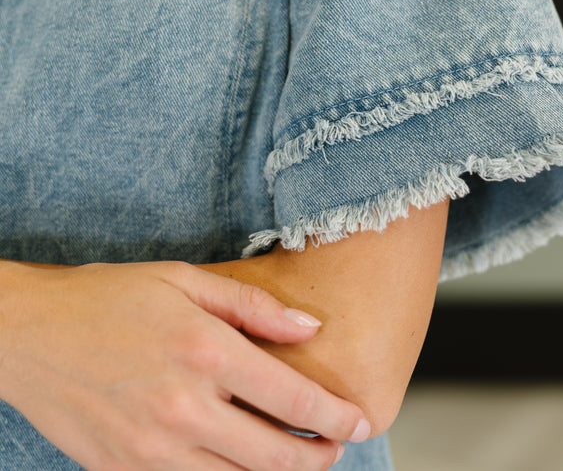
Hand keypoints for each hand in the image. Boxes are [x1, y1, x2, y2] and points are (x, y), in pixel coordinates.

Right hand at [0, 260, 368, 469]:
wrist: (29, 334)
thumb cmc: (107, 297)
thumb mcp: (183, 281)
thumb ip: (253, 306)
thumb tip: (311, 329)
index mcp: (204, 352)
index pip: (292, 400)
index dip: (336, 417)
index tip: (359, 419)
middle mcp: (184, 409)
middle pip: (275, 458)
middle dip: (318, 458)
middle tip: (334, 448)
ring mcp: (153, 450)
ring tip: (295, 460)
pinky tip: (236, 464)